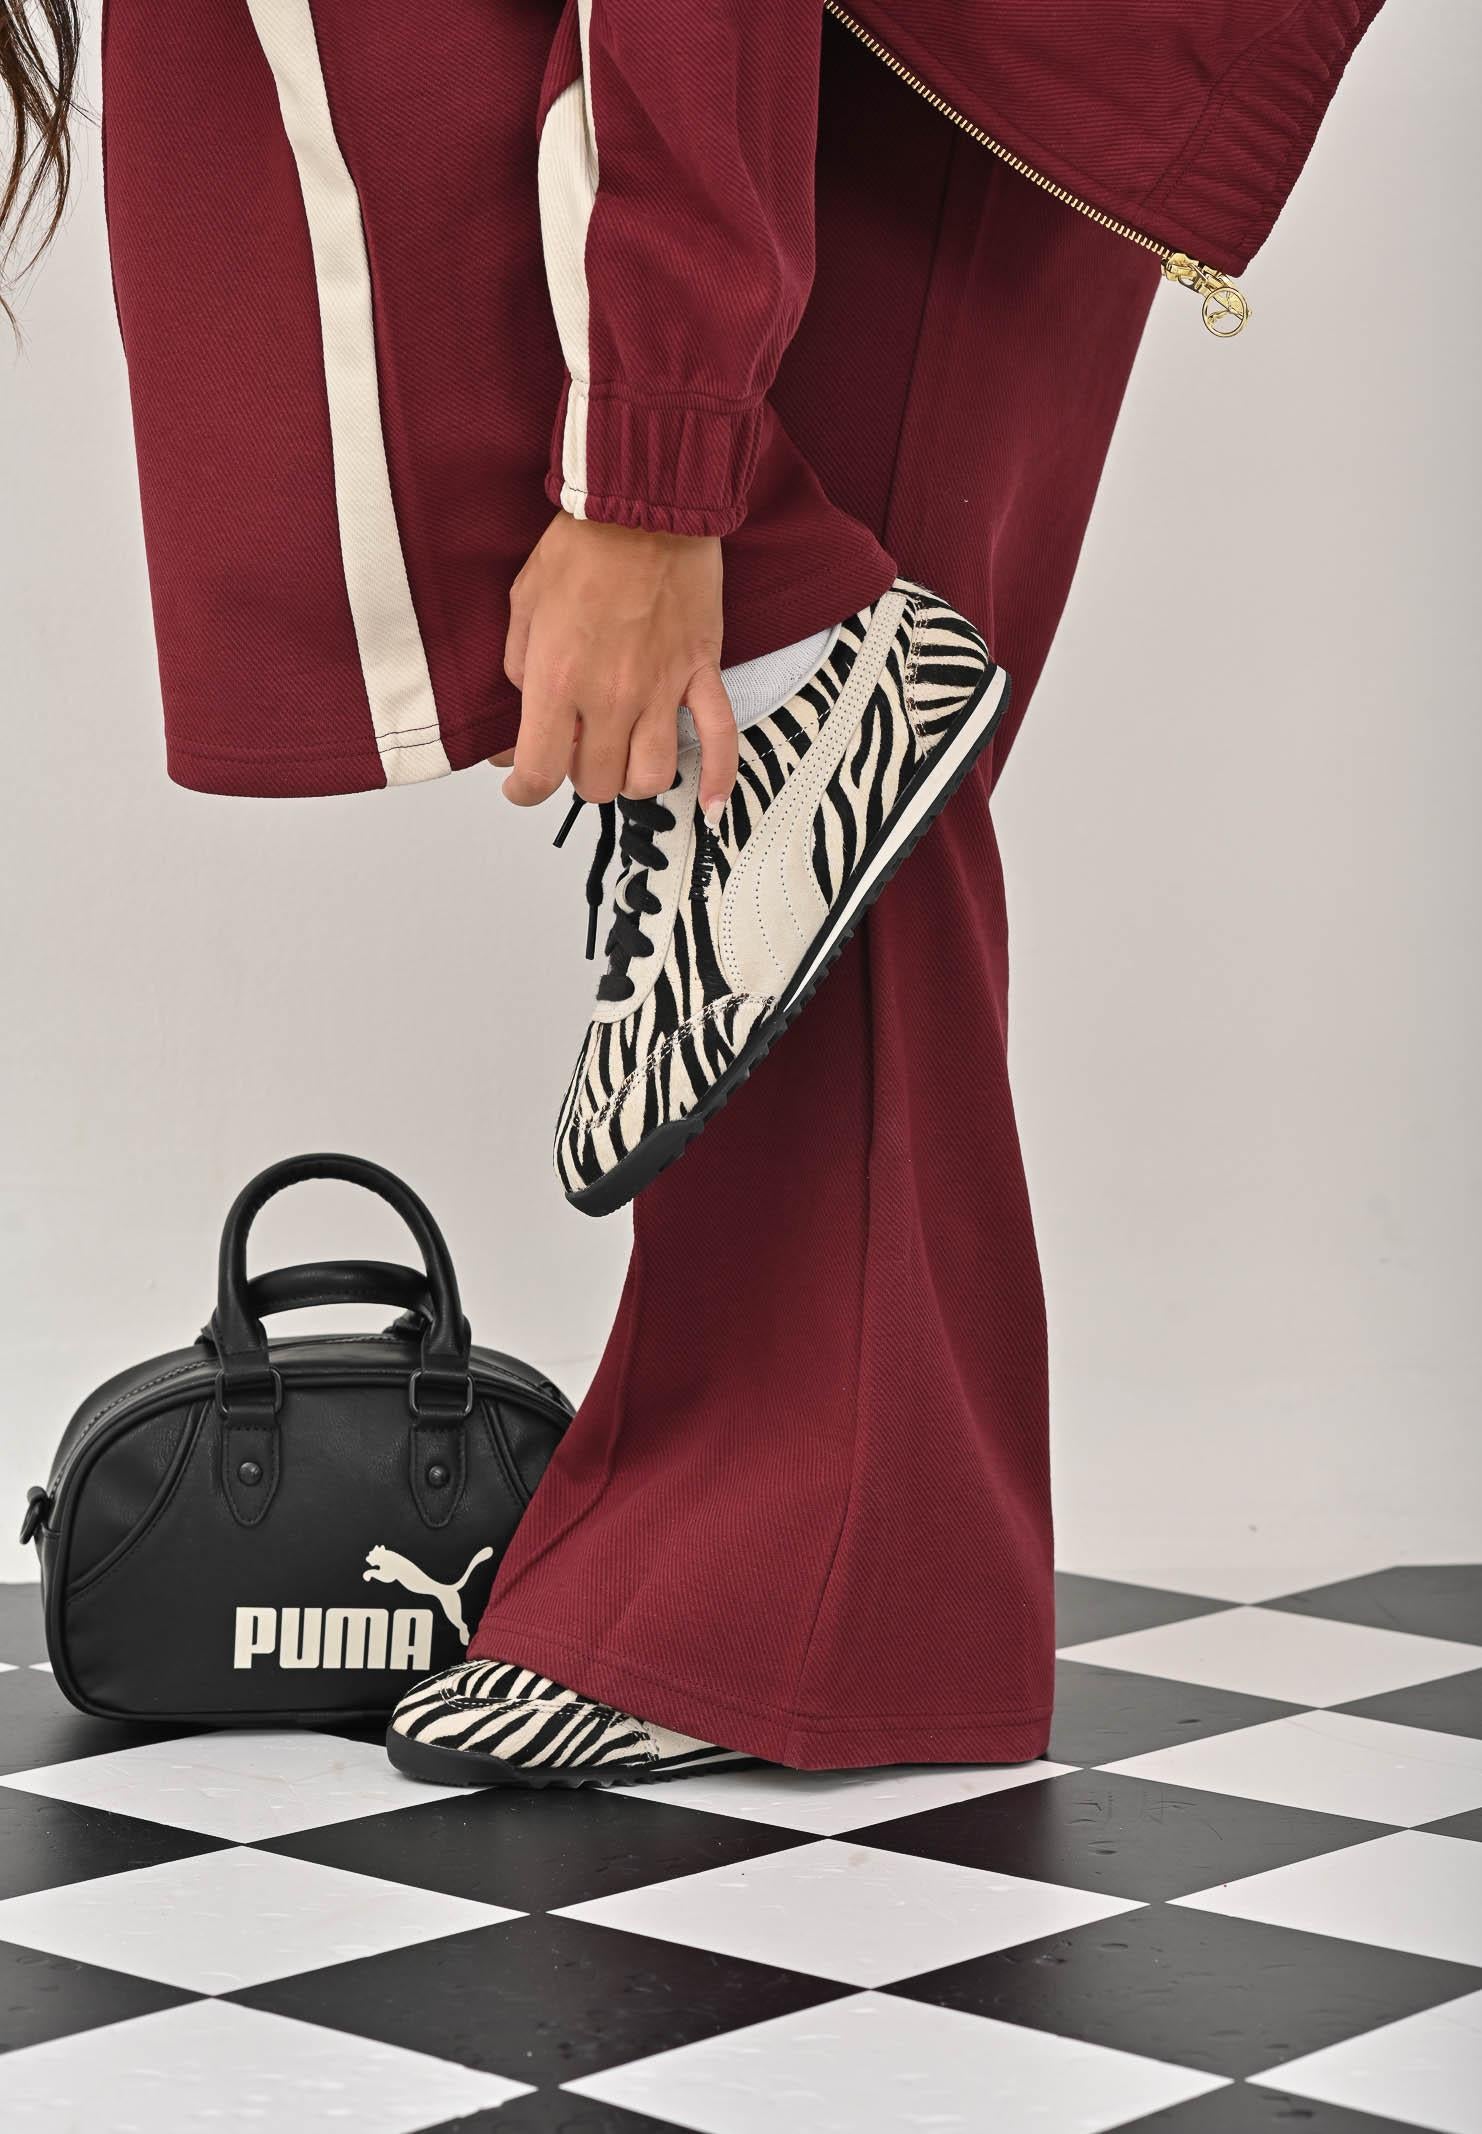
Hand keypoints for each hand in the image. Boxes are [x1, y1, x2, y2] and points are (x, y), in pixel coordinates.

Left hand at [497, 513, 737, 819]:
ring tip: (623, 757)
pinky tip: (710, 804)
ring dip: (632, 778)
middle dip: (579, 776)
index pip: (539, 772)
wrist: (645, 505)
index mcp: (558, 680)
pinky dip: (718, 778)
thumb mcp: (524, 604)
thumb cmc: (582, 546)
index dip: (524, 790)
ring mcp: (661, 689)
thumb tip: (522, 713)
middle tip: (575, 749)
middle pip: (597, 783)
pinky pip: (719, 740)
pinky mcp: (700, 673)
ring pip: (652, 777)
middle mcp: (610, 697)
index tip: (521, 784)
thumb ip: (520, 668)